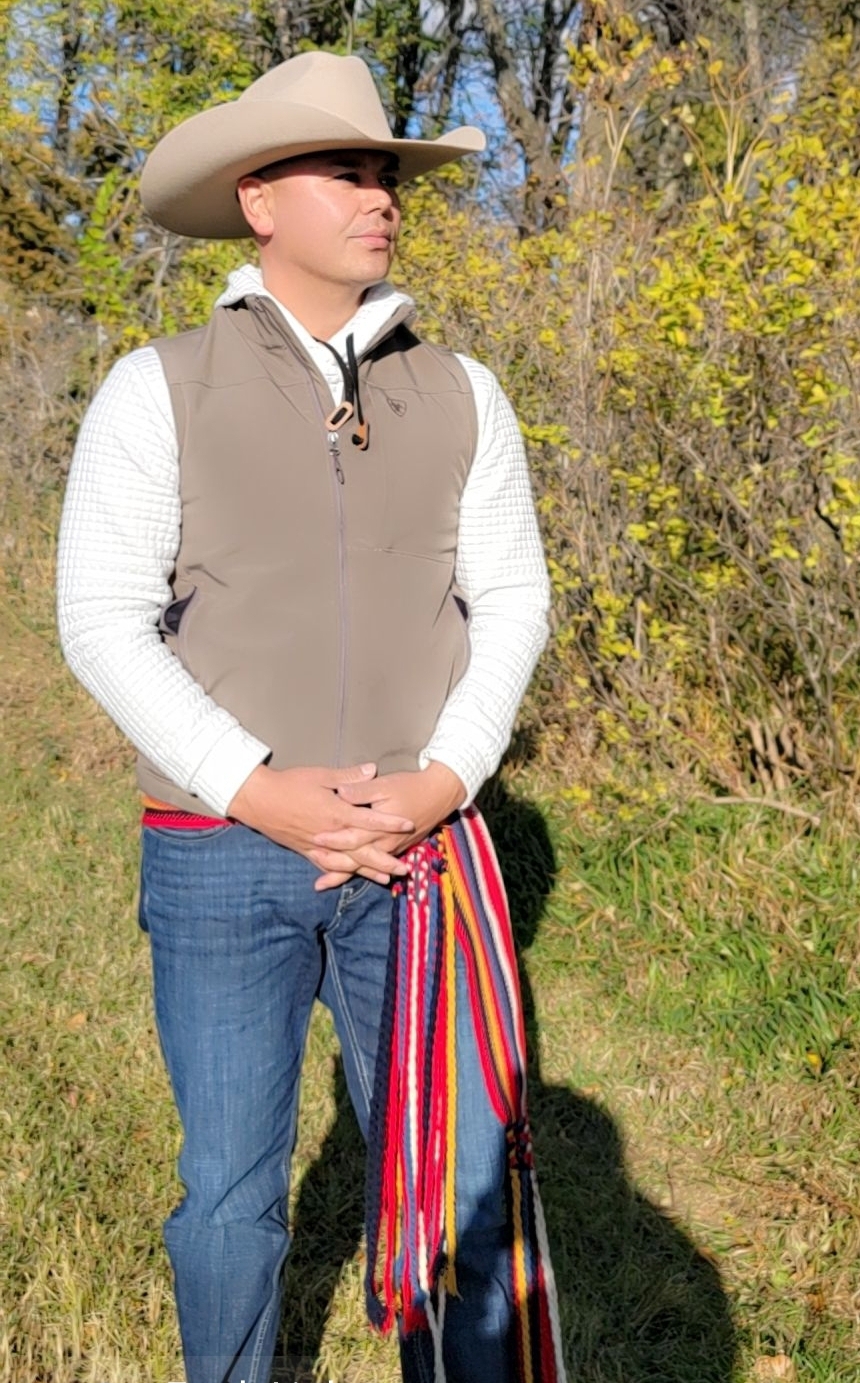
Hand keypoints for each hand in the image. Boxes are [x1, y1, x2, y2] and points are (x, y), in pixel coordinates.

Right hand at [227, 762, 414, 883]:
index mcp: (336, 813)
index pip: (370, 819)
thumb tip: (372, 769)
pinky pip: (327, 866)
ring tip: (387, 879)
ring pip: (348, 863)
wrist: (258, 800)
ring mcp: (318, 846)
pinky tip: (351, 879)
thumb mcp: (321, 775)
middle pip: (363, 850)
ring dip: (368, 872)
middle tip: (405, 869)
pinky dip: (341, 874)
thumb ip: (348, 777)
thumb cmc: (289, 784)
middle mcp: (330, 834)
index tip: (408, 825)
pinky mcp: (306, 851)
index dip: (390, 823)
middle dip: (385, 860)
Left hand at [310, 761, 465, 889]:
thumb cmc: (410, 786)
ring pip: (365, 867)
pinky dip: (359, 873)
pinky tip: (346, 876)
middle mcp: (385, 842)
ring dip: (344, 875)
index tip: (313, 840)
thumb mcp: (384, 784)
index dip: (332, 840)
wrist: (438, 794)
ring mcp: (392, 848)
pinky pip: (375, 865)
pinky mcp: (396, 849)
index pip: (352, 837)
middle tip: (313, 875)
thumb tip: (340, 792)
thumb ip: (361, 789)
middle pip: (356, 860)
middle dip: (334, 867)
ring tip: (323, 883)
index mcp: (378, 826)